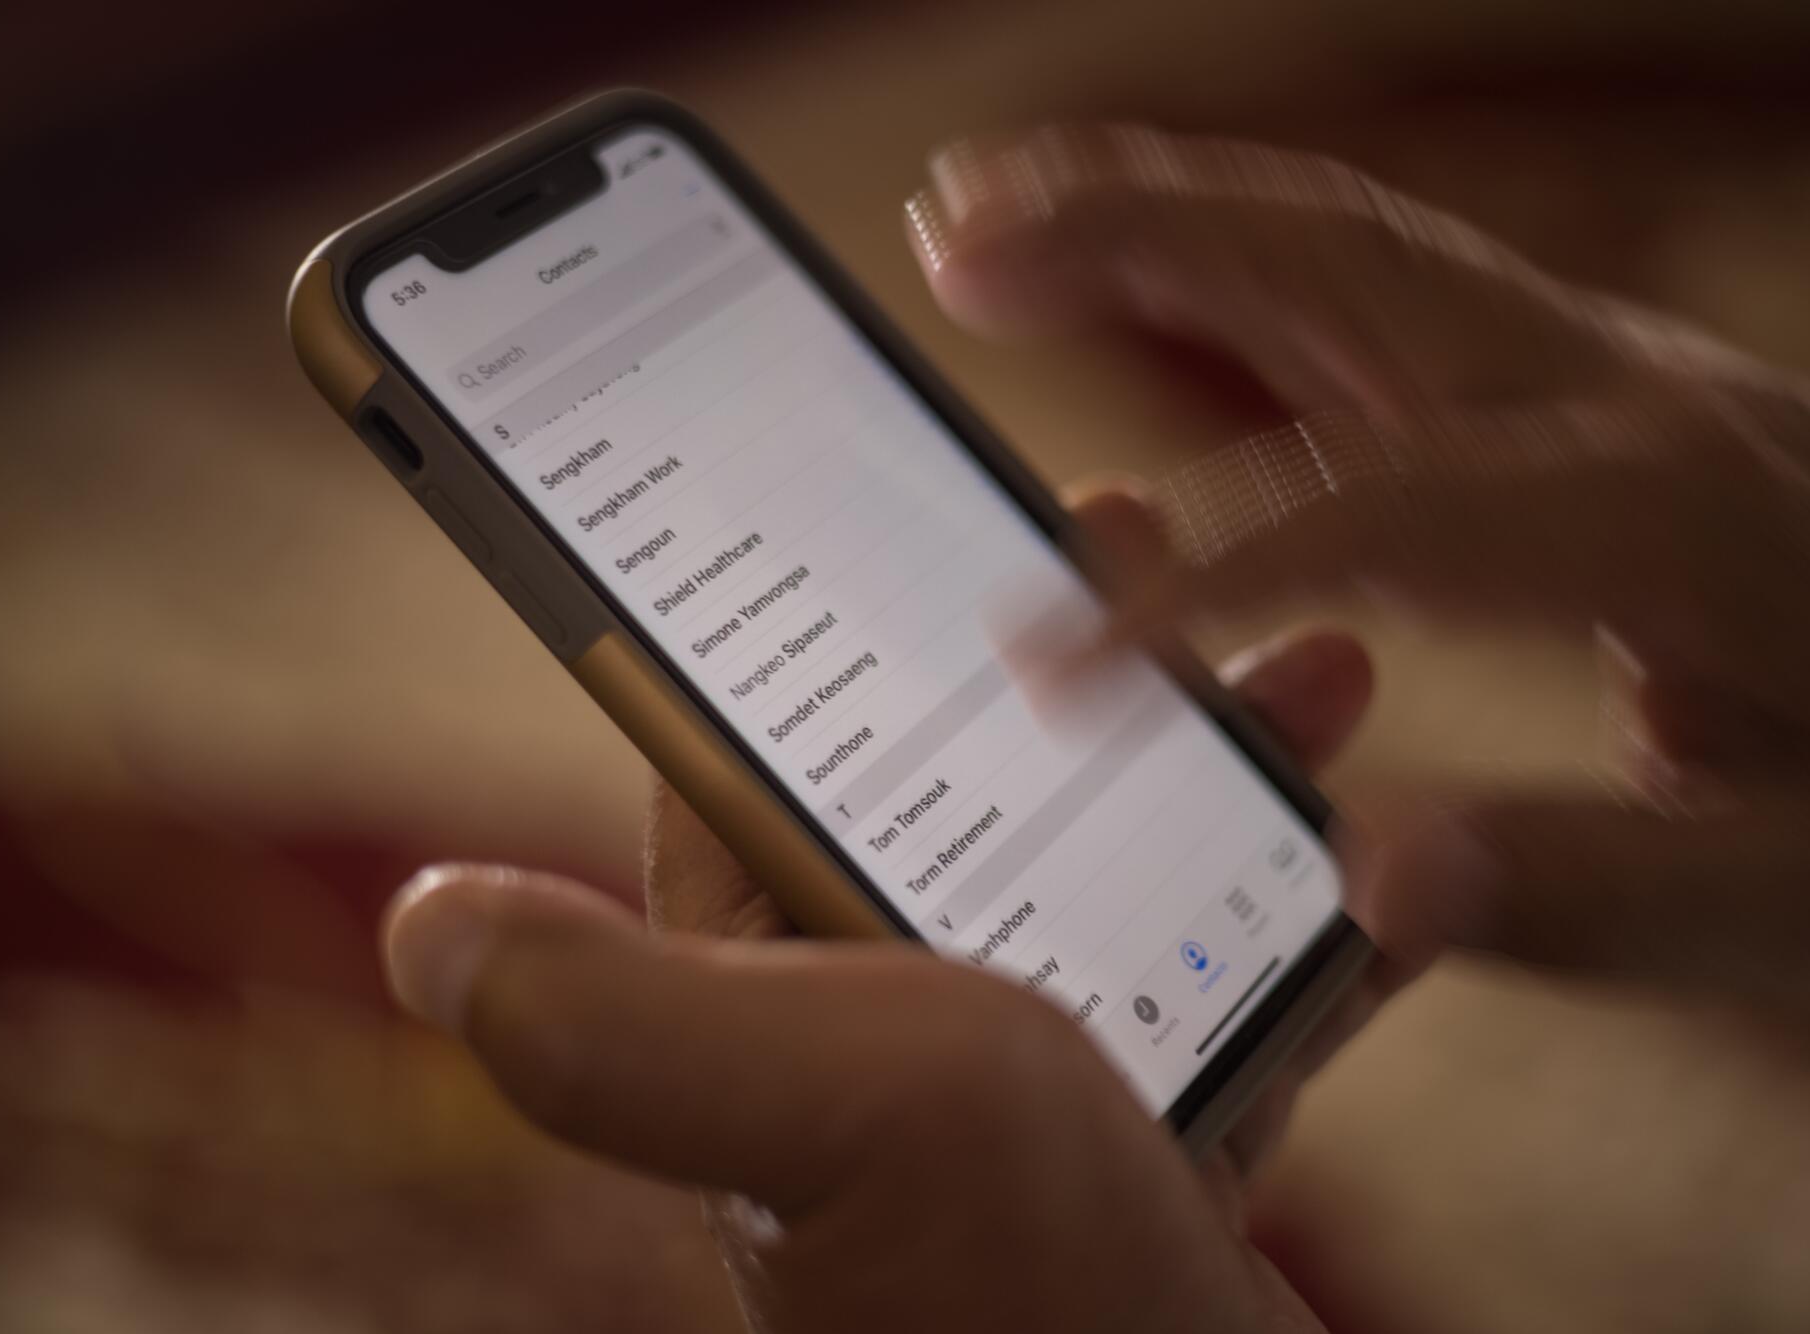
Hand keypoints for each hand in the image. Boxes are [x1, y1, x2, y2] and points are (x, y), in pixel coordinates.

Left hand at [380, 594, 1389, 1333]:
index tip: (931, 500)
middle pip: (951, 791)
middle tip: (1140, 542)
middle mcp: (868, 1051)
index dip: (833, 624)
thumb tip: (427, 932)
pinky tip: (1382, 854)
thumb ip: (624, 1014)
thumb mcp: (817, 1106)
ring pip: (1103, 865)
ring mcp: (1015, 1100)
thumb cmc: (1018, 1293)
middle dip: (1051, 659)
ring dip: (1199, 757)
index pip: (758, 766)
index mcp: (766, 1009)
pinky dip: (1298, 906)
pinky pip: (1225, 977)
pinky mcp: (1144, 1146)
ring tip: (1310, 673)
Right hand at [907, 125, 1809, 995]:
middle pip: (1339, 267)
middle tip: (952, 243)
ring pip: (1334, 233)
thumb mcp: (1795, 887)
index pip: (1371, 515)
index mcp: (1653, 515)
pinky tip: (1120, 241)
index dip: (1192, 577)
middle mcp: (1602, 389)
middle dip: (1130, 242)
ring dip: (1151, 202)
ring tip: (980, 205)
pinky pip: (1362, 260)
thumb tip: (1373, 876)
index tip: (1046, 660)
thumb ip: (1586, 893)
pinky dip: (1222, 230)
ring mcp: (1579, 349)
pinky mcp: (1556, 354)